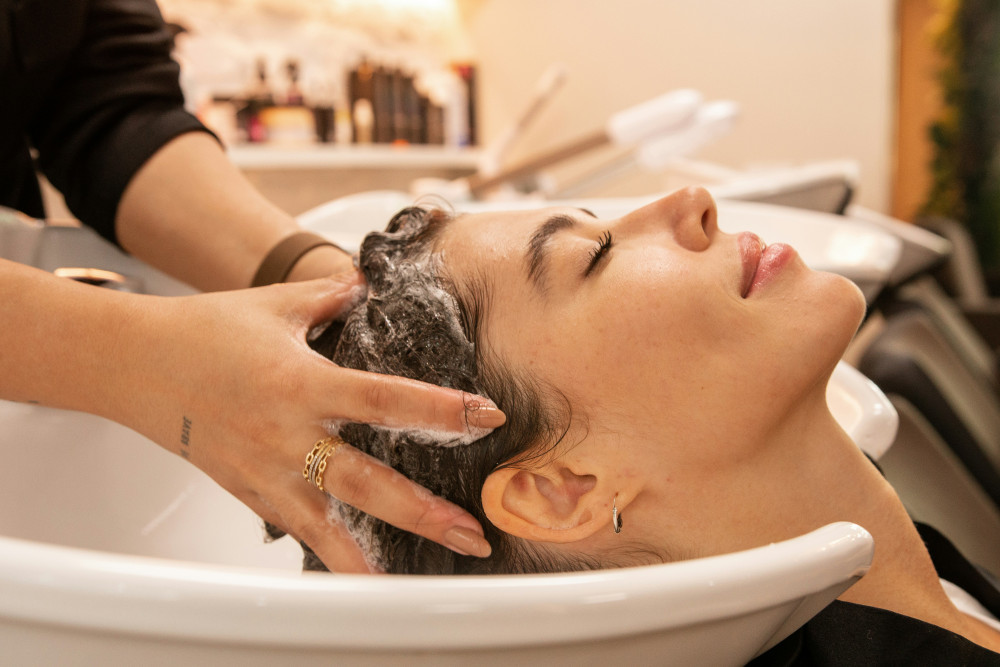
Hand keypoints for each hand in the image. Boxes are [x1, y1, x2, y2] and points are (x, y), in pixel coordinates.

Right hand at [107, 272, 503, 571]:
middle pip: (365, 482)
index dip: (439, 411)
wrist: (134, 365)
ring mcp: (265, 472)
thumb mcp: (276, 304)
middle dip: (423, 512)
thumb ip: (331, 294)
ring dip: (377, 551)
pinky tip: (362, 569)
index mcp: (300, 382)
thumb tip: (369, 283)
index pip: (384, 400)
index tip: (486, 418)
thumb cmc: (204, 330)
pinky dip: (330, 552)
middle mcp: (286, 434)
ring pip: (328, 524)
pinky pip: (297, 528)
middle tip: (472, 533)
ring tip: (421, 574)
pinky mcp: (248, 492)